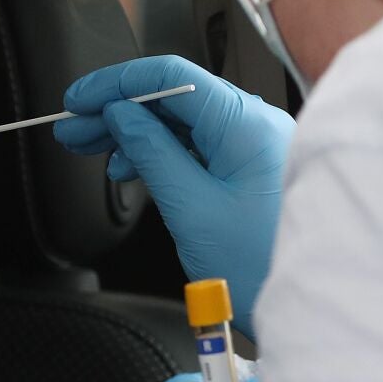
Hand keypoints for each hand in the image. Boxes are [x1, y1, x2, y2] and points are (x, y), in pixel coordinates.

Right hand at [54, 56, 293, 338]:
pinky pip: (197, 144)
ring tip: (92, 149)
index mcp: (245, 123)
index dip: (115, 83)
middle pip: (172, 96)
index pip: (169, 75)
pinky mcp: (250, 167)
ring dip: (133, 132)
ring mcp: (254, 144)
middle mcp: (254, 124)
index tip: (79, 99)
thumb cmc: (263, 266)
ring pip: (181, 121)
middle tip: (73, 127)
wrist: (309, 306)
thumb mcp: (190, 207)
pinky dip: (158, 151)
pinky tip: (130, 166)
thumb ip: (151, 152)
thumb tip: (120, 116)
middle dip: (117, 109)